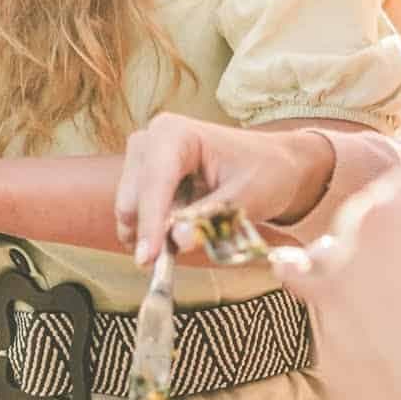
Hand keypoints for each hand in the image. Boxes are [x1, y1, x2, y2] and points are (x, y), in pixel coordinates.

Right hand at [115, 115, 335, 264]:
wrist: (271, 165)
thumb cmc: (264, 173)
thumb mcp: (246, 197)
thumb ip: (210, 218)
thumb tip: (178, 240)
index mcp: (177, 133)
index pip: (155, 181)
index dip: (151, 221)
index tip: (149, 257)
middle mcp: (152, 140)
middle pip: (134, 195)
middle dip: (147, 231)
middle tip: (161, 266)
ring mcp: (143, 159)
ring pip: (130, 208)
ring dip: (149, 234)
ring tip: (176, 250)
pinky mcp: (142, 179)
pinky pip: (136, 214)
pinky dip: (150, 232)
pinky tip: (172, 240)